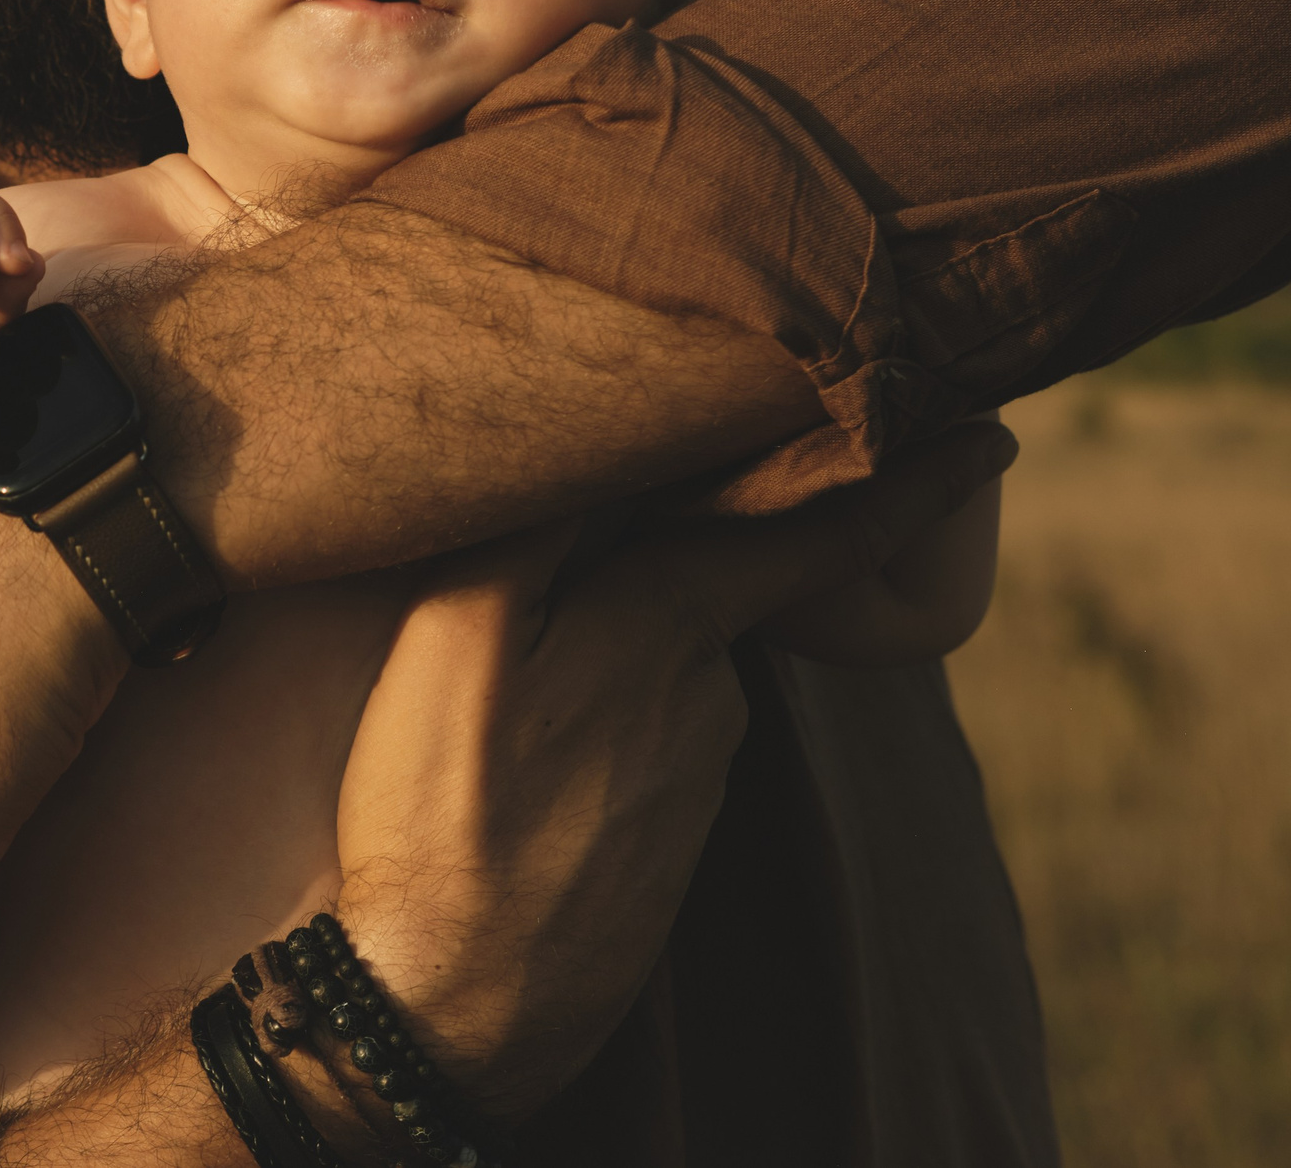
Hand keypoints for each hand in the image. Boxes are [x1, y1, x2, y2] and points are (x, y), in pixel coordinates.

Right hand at [332, 420, 1019, 1122]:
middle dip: (687, 544)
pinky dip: (603, 717)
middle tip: (607, 511)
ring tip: (518, 657)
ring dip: (620, 645)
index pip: (817, 533)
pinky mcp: (662, 837)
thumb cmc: (449, 808)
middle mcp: (708, 694)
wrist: (457, 1001)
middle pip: (715, 582)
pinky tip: (531, 744)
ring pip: (668, 664)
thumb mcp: (462, 635)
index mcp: (672, 622)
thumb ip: (538, 528)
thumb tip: (606, 447)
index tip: (992, 439)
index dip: (908, 481)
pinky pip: (644, 736)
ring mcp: (690, 776)